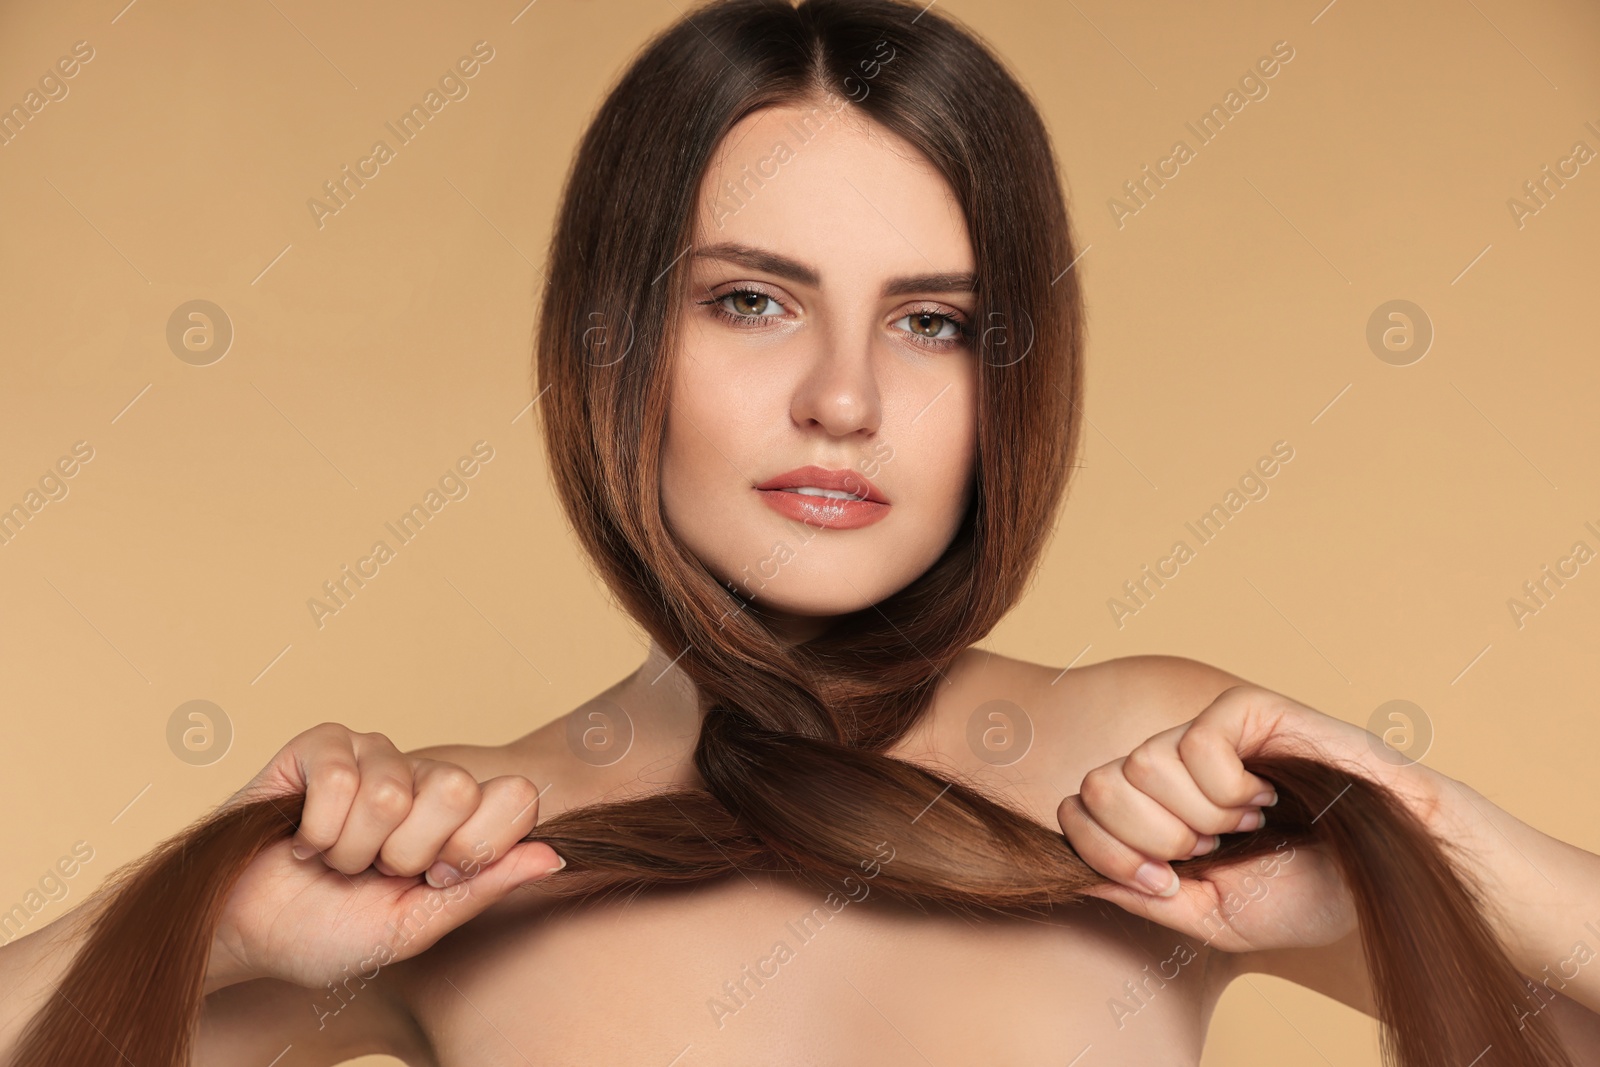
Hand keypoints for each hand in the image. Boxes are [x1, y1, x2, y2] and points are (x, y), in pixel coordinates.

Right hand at [208, 723, 564, 990]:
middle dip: (406, 853)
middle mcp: (424, 779)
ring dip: (351, 847)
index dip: (474, 847)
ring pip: (391, 790)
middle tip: (376, 871)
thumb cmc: (326, 933)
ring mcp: (376, 755)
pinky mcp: (324, 745)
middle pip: (456, 789)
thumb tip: (554, 856)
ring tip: (334, 859)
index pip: (515, 797)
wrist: (243, 934)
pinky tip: (302, 840)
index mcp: (459, 821)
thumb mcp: (414, 925)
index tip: (435, 880)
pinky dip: (315, 827)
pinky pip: (340, 774)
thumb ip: (483, 887)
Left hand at [1057, 683, 1444, 953]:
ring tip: (1246, 823)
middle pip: (1097, 785)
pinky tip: (1262, 798)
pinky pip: (1195, 741)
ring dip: (1198, 816)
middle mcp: (1170, 762)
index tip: (1168, 880)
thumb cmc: (1309, 896)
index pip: (1075, 810)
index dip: (1108, 853)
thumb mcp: (1208, 915)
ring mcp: (1206, 732)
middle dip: (1152, 839)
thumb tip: (1072, 871)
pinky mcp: (1248, 711)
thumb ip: (1139, 894)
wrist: (1388, 884)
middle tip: (1211, 849)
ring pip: (1142, 764)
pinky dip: (1226, 786)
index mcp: (1153, 807)